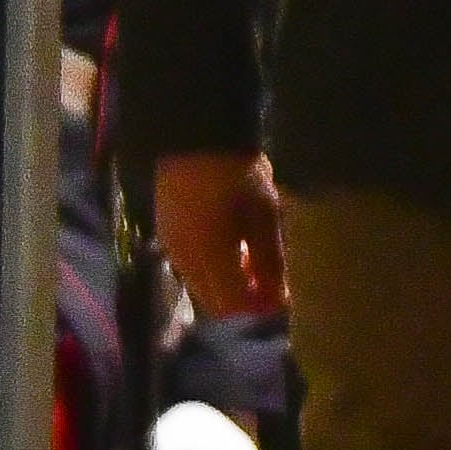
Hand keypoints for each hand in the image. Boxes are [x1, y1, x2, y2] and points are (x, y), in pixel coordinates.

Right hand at [157, 151, 286, 315]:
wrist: (196, 136)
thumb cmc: (238, 173)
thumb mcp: (265, 214)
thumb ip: (271, 261)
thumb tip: (279, 301)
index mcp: (209, 257)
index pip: (232, 308)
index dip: (258, 313)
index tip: (283, 303)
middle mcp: (184, 262)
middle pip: (215, 305)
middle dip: (246, 304)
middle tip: (274, 284)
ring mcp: (171, 251)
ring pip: (202, 289)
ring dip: (230, 288)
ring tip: (257, 264)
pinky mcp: (167, 239)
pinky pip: (192, 272)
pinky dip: (215, 273)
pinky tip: (235, 252)